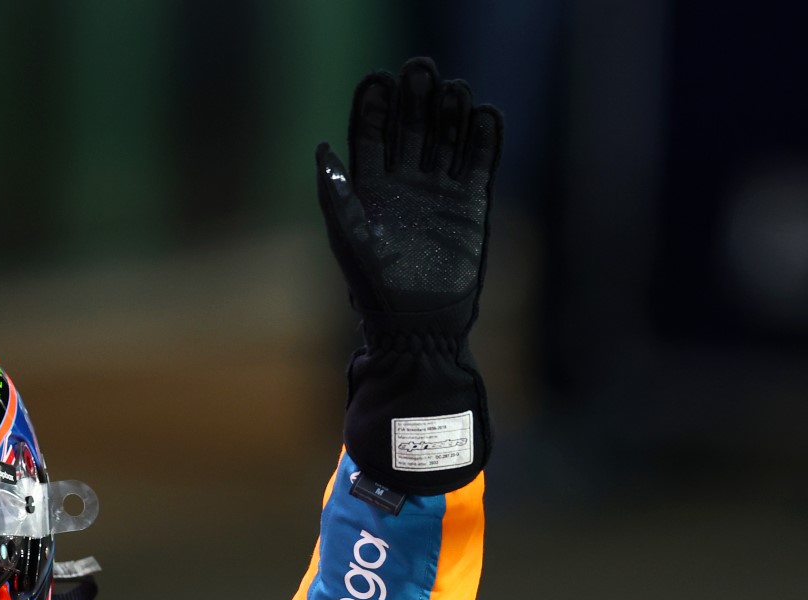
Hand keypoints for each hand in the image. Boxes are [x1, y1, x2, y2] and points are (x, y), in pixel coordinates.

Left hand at [317, 57, 502, 333]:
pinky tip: (486, 115)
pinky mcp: (471, 203)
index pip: (370, 135)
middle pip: (411, 127)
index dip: (372, 107)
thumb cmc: (375, 285)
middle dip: (415, 98)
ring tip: (455, 90)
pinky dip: (484, 138)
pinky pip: (480, 161)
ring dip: (451, 112)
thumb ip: (335, 194)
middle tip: (422, 70)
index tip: (377, 79)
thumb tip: (321, 148)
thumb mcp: (349, 237)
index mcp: (370, 187)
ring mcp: (439, 190)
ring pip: (446, 137)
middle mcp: (404, 182)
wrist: (417, 320)